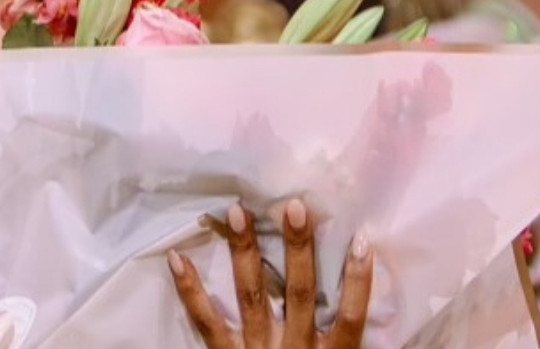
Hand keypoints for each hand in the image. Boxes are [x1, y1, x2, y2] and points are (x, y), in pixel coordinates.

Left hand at [171, 199, 372, 347]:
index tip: (363, 240)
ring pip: (253, 297)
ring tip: (235, 212)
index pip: (350, 318)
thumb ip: (344, 342)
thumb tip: (359, 299)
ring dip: (245, 253)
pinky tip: (176, 258)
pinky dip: (190, 291)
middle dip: (299, 250)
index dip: (358, 282)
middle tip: (294, 204)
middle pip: (301, 294)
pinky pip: (206, 323)